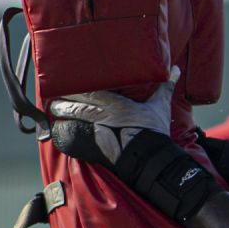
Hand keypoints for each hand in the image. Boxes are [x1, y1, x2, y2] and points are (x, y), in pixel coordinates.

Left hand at [48, 67, 179, 163]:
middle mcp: (105, 115)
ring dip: (63, 112)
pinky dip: (66, 132)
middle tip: (54, 95)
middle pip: (80, 103)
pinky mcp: (96, 145)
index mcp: (118, 104)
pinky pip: (77, 137)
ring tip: (53, 108)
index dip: (79, 86)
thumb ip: (165, 86)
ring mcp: (99, 130)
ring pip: (76, 117)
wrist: (151, 158)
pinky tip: (58, 128)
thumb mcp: (160, 106)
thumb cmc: (155, 131)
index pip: (93, 91)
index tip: (69, 79)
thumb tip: (176, 69)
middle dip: (65, 99)